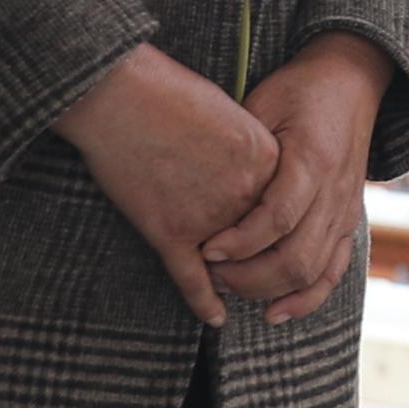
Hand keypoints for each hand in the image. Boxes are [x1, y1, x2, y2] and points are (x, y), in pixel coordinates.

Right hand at [55, 45, 285, 326]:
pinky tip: (213, 316)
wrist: (121, 92)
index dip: (280, 231)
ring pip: (233, 269)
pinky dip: (204, 302)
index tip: (274, 237)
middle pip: (267, 246)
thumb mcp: (231, 113)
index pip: (287, 212)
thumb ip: (250, 150)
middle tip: (258, 275)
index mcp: (268, 162)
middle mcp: (246, 195)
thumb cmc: (170, 91)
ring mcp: (210, 218)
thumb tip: (257, 169)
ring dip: (235, 284)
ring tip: (234, 289)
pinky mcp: (169, 233)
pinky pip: (193, 281)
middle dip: (263, 264)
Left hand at [208, 31, 395, 324]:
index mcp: (313, 159)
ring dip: (268, 290)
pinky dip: (305, 299)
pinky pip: (333, 272)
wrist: (351, 82)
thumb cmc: (298, 89)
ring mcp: (346, 211)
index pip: (279, 217)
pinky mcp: (349, 222)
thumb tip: (199, 186)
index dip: (240, 242)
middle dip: (248, 276)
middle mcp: (336, 192)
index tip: (204, 251)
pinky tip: (273, 313)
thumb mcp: (264, 103)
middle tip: (210, 275)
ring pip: (313, 271)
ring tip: (229, 290)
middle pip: (296, 257)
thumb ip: (241, 145)